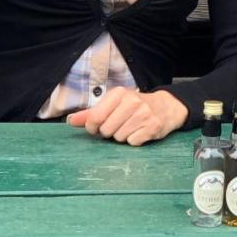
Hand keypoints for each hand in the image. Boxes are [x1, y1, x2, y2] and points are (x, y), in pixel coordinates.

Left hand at [67, 87, 187, 145]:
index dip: (93, 127)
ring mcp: (144, 114)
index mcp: (119, 93)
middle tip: (118, 125)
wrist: (165, 107)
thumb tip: (70, 120)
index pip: (95, 117)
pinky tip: (139, 131)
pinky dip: (134, 140)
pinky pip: (132, 143)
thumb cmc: (134, 106)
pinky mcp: (152, 127)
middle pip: (106, 130)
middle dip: (109, 132)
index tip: (98, 125)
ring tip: (130, 127)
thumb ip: (91, 113)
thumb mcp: (113, 104)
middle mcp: (132, 102)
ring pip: (119, 138)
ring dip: (122, 136)